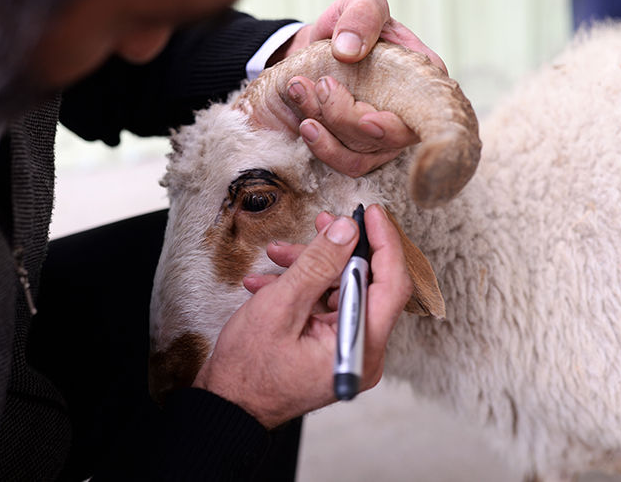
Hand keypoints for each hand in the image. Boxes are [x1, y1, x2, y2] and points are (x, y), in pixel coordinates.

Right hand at [192, 205, 411, 428]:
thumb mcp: (280, 306)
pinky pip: (326, 307)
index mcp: (361, 346)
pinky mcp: (330, 348)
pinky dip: (302, 289)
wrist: (227, 405)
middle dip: (336, 251)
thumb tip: (346, 229)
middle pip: (366, 284)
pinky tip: (270, 281)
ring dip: (311, 268)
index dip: (384, 242)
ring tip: (278, 254)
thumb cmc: (249, 370)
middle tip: (319, 224)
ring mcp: (347, 350)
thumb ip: (317, 264)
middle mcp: (363, 351)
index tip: (371, 213)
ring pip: (341, 291)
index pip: (392, 284)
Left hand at [271, 0, 447, 176]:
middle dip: (348, 118)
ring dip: (327, 130)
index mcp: (422, 78)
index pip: (429, 111)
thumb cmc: (347, 27)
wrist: (311, 54)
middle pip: (390, 138)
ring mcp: (384, 139)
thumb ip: (362, 14)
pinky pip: (346, 164)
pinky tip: (305, 124)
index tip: (367, 120)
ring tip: (300, 93)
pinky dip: (322, 147)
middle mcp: (408, 115)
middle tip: (321, 85)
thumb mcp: (358, 3)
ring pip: (363, 155)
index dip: (400, 123)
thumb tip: (349, 50)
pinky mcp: (359, 153)